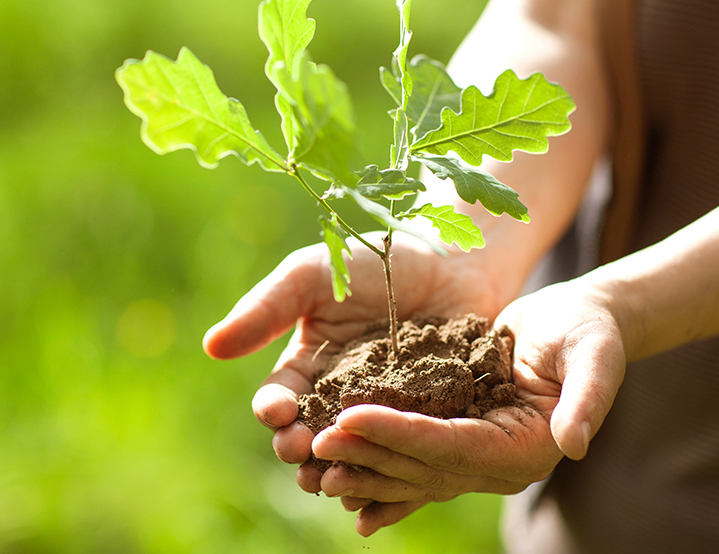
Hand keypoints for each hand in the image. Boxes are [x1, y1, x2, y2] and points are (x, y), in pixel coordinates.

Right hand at [202, 232, 508, 484]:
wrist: (449, 260)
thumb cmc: (374, 261)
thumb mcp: (313, 276)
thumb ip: (266, 308)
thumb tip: (211, 346)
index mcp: (309, 368)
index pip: (281, 399)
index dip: (274, 410)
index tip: (276, 413)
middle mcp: (342, 399)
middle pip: (313, 436)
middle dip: (302, 449)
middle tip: (302, 457)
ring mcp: (384, 414)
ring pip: (357, 452)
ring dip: (344, 469)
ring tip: (339, 480)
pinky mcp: (426, 422)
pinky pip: (407, 449)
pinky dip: (396, 465)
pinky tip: (393, 476)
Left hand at [309, 279, 626, 535]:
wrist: (578, 325)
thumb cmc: (588, 331)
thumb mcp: (594, 353)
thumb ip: (589, 397)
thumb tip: (573, 445)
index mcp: (528, 447)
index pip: (454, 448)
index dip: (401, 434)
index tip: (351, 418)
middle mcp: (500, 463)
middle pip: (426, 466)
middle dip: (371, 454)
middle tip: (316, 442)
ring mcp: (479, 455)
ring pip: (414, 470)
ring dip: (366, 464)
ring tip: (316, 458)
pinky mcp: (462, 439)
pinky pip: (415, 458)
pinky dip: (380, 462)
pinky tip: (343, 470)